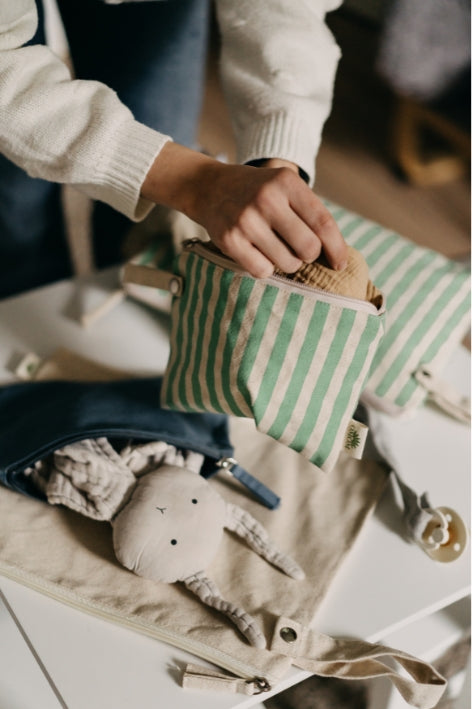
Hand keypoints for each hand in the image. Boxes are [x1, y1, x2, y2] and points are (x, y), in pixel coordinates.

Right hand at [141, 143, 346, 277]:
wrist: (210, 188)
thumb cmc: (257, 193)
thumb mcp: (284, 188)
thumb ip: (310, 213)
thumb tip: (337, 254)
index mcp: (287, 183)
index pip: (323, 223)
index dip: (336, 248)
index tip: (340, 264)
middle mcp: (267, 199)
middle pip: (308, 248)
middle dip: (308, 255)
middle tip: (298, 250)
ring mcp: (246, 220)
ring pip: (288, 263)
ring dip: (287, 263)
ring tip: (275, 249)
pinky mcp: (230, 240)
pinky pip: (263, 271)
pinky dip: (265, 268)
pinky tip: (258, 254)